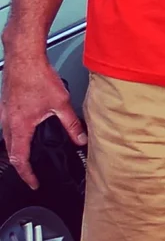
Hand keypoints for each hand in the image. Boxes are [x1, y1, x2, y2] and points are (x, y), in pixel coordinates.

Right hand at [1, 45, 82, 189]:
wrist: (23, 57)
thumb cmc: (36, 76)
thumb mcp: (60, 103)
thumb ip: (71, 124)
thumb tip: (81, 138)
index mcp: (19, 126)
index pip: (20, 158)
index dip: (26, 174)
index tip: (33, 182)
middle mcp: (7, 121)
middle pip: (11, 150)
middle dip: (21, 164)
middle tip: (31, 173)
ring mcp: (4, 113)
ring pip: (8, 138)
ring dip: (17, 149)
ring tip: (30, 156)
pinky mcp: (6, 104)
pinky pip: (8, 126)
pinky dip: (16, 134)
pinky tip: (26, 131)